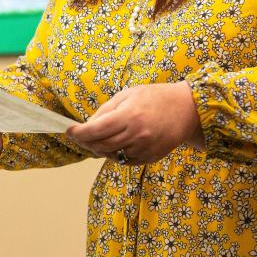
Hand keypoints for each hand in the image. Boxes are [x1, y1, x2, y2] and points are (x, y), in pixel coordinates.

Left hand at [66, 82, 202, 164]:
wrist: (186, 109)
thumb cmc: (154, 97)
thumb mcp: (127, 95)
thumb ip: (105, 111)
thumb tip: (87, 126)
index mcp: (129, 116)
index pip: (95, 130)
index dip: (79, 133)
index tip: (69, 131)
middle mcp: (137, 135)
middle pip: (101, 146)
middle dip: (86, 142)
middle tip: (80, 136)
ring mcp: (145, 148)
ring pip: (112, 155)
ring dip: (101, 148)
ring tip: (100, 137)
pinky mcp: (151, 157)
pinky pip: (125, 160)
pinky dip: (117, 153)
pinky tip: (118, 142)